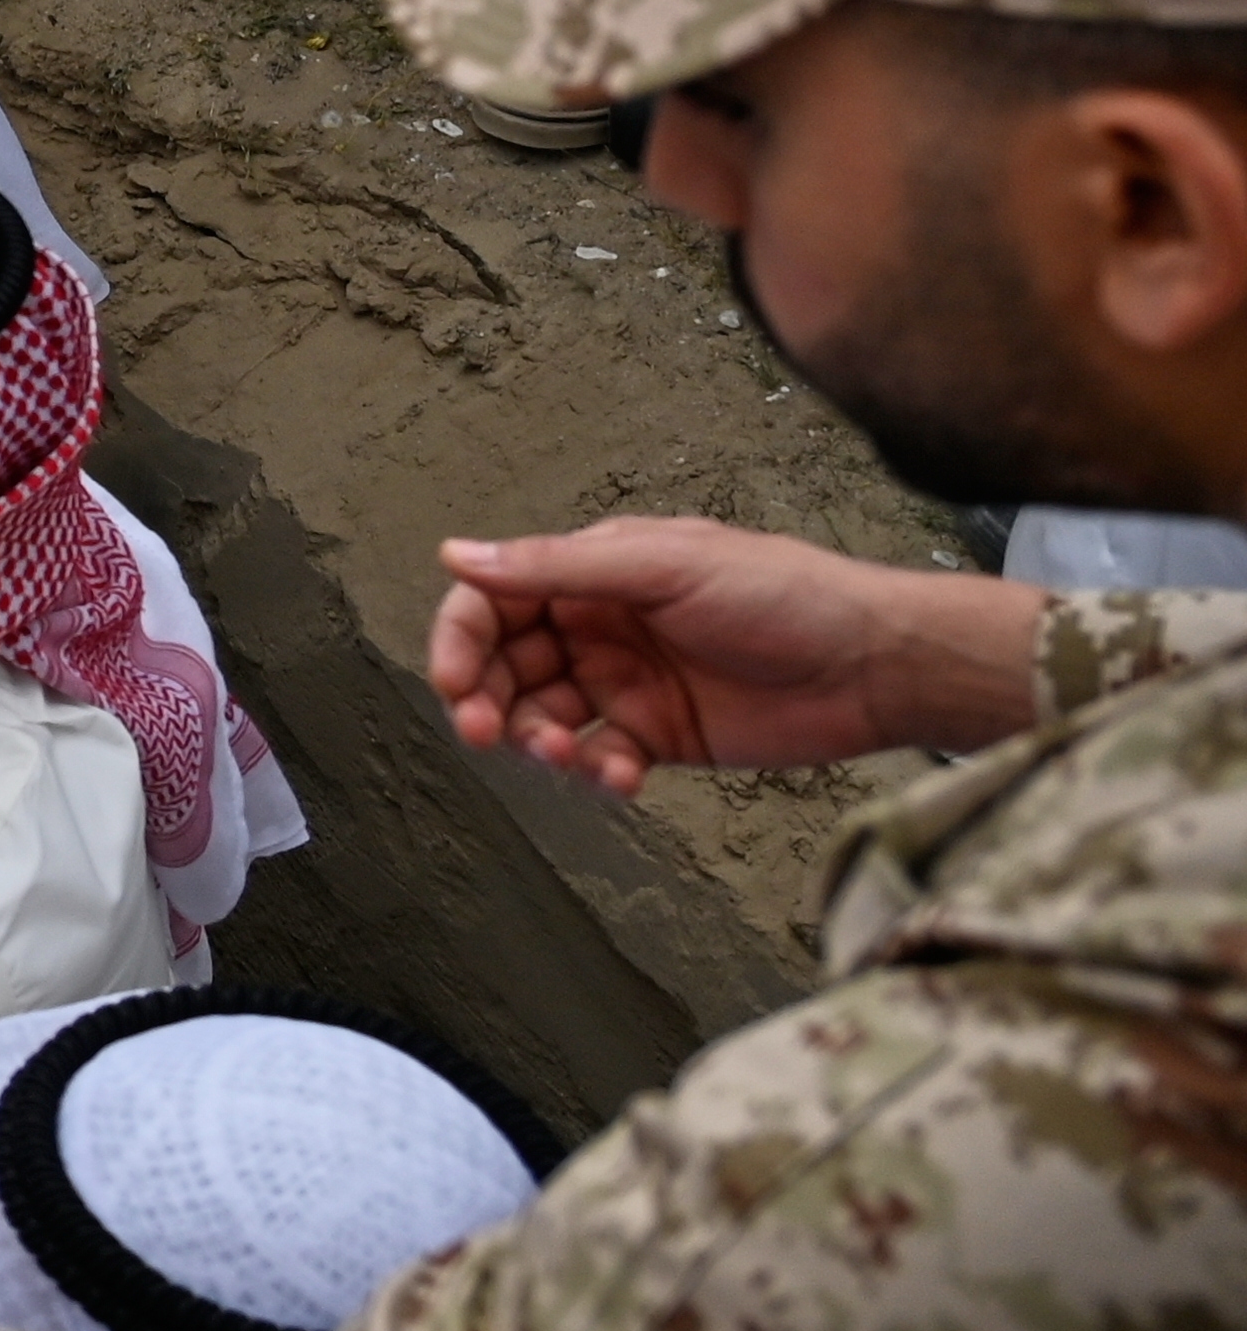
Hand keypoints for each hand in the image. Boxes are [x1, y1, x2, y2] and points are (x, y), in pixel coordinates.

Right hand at [427, 517, 1056, 794]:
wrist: (875, 665)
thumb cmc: (784, 594)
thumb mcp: (666, 567)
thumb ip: (558, 567)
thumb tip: (454, 554)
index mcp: (593, 573)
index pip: (494, 601)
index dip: (461, 639)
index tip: (454, 681)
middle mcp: (598, 626)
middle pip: (505, 665)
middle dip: (485, 699)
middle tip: (486, 731)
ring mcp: (626, 684)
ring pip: (542, 717)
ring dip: (536, 741)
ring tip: (566, 756)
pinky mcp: (659, 737)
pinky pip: (597, 758)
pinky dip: (594, 771)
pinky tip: (620, 776)